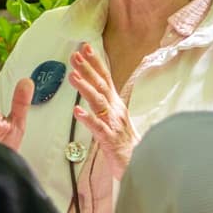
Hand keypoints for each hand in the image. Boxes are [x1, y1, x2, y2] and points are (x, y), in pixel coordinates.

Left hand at [68, 42, 138, 179]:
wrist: (140, 164)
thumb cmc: (124, 141)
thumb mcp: (114, 118)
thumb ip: (105, 104)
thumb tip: (95, 88)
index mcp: (115, 104)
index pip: (105, 78)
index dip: (95, 62)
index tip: (84, 47)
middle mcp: (115, 110)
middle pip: (101, 85)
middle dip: (88, 69)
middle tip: (75, 55)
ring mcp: (113, 124)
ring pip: (99, 103)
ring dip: (86, 88)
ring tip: (73, 76)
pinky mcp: (110, 140)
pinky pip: (98, 128)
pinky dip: (88, 119)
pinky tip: (76, 111)